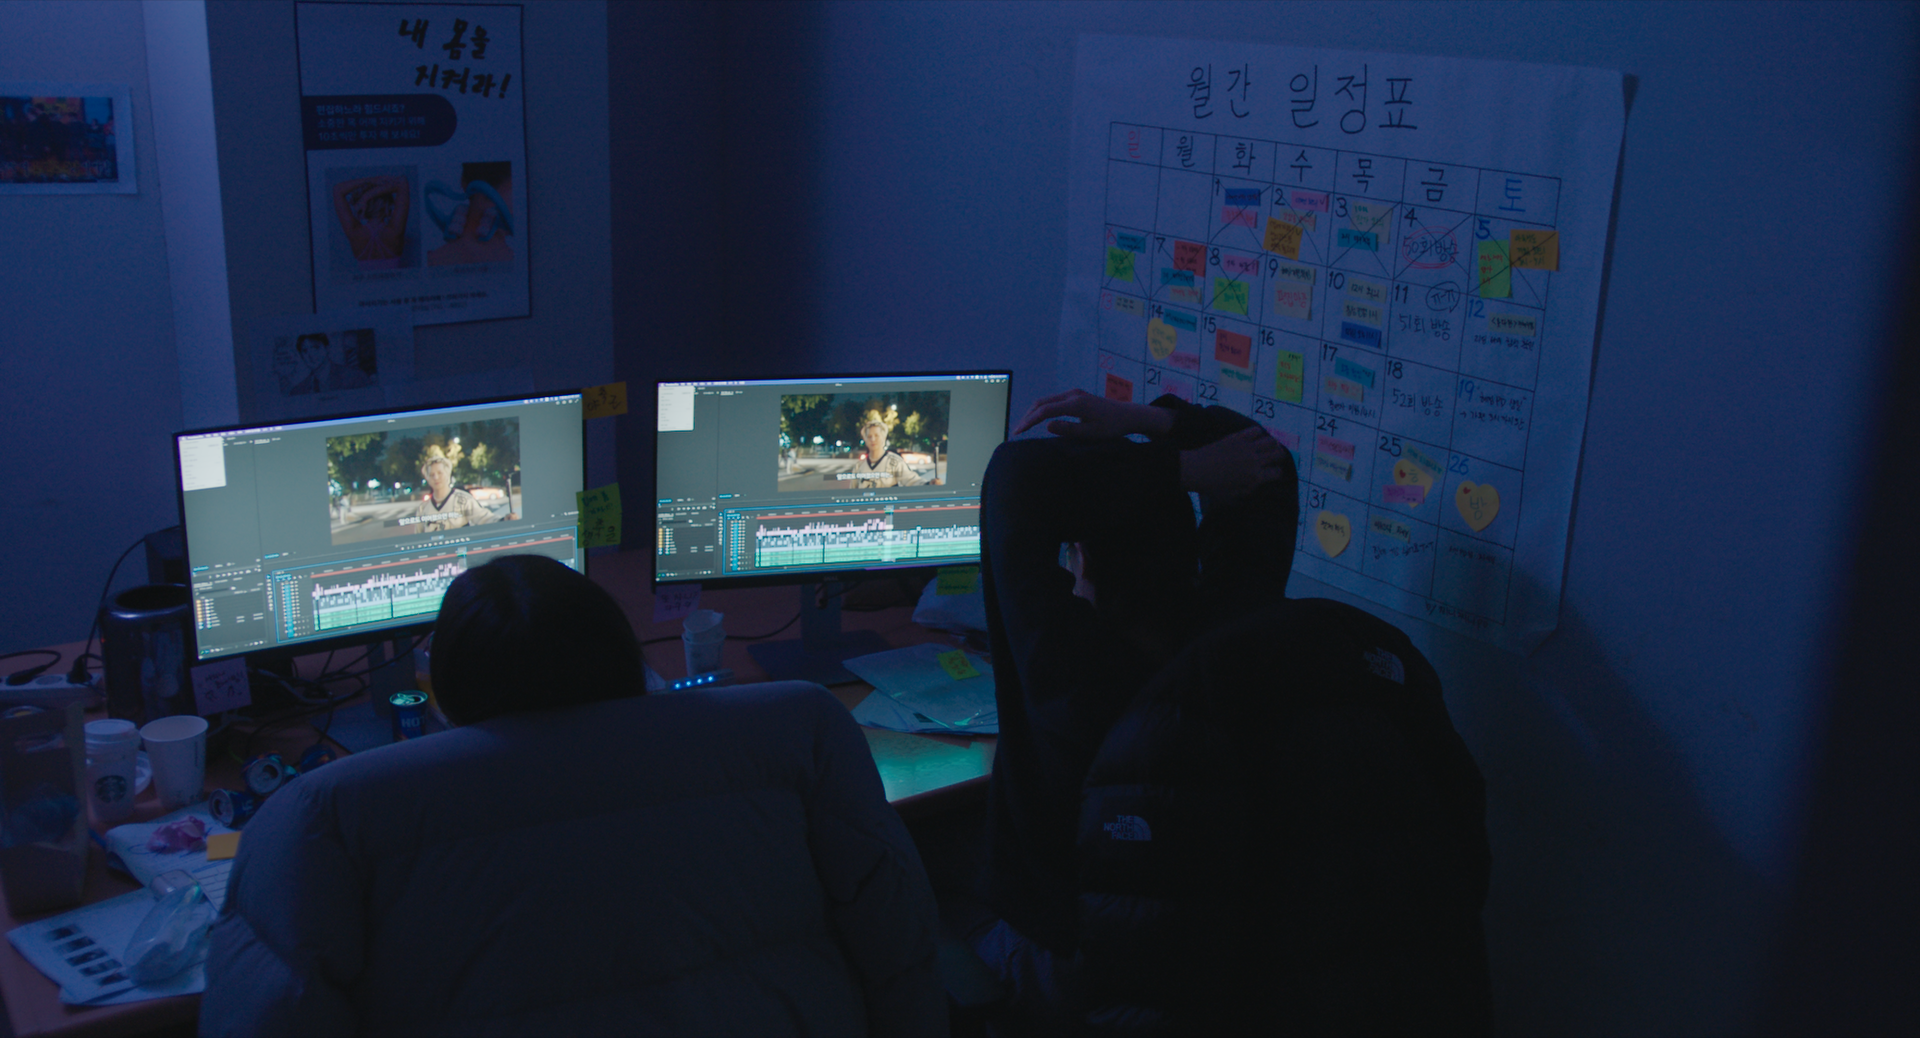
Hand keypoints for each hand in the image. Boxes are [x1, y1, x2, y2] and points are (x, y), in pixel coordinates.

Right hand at [1012, 388, 1174, 437]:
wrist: (1127, 415)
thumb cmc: (1112, 427)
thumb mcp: (1092, 433)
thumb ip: (1069, 429)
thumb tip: (1047, 425)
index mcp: (1076, 404)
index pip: (1045, 411)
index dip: (1029, 421)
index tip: (1018, 432)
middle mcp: (1072, 395)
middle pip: (1041, 402)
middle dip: (1027, 416)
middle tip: (1017, 431)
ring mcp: (1073, 393)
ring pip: (1046, 400)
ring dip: (1033, 412)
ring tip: (1023, 427)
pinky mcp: (1075, 396)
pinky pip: (1053, 401)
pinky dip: (1041, 409)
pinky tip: (1037, 420)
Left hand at [1178, 427, 1288, 498]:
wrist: (1196, 470)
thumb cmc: (1213, 486)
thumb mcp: (1233, 494)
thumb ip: (1249, 489)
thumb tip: (1259, 482)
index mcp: (1255, 477)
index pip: (1277, 473)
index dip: (1277, 473)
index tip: (1274, 472)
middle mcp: (1255, 460)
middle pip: (1278, 454)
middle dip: (1279, 456)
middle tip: (1275, 457)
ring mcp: (1247, 447)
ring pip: (1270, 440)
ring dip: (1272, 443)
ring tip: (1268, 445)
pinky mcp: (1237, 437)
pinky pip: (1255, 430)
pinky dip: (1258, 432)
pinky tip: (1255, 437)